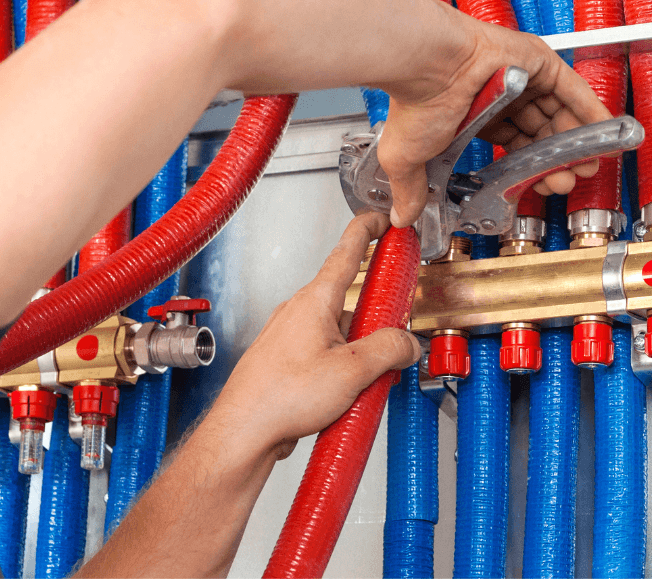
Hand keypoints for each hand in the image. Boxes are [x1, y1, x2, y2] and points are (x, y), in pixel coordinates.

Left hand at [209, 211, 419, 458]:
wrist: (245, 432)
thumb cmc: (279, 397)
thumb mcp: (352, 372)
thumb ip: (388, 350)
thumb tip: (406, 343)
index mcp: (315, 300)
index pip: (347, 250)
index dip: (368, 230)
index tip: (383, 219)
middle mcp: (300, 312)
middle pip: (352, 299)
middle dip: (378, 317)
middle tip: (396, 333)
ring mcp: (293, 336)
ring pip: (342, 331)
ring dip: (362, 351)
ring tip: (368, 380)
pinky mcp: (291, 361)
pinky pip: (329, 354)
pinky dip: (346, 368)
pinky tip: (350, 394)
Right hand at [375, 18, 612, 227]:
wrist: (427, 67)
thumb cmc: (418, 102)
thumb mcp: (411, 157)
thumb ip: (412, 190)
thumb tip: (401, 217)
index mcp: (474, 113)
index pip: (512, 143)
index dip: (529, 166)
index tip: (539, 184)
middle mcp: (500, 93)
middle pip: (540, 130)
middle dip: (556, 159)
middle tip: (567, 181)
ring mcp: (521, 76)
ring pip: (560, 112)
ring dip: (576, 140)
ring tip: (588, 164)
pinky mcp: (539, 61)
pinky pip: (574, 90)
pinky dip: (591, 111)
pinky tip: (603, 134)